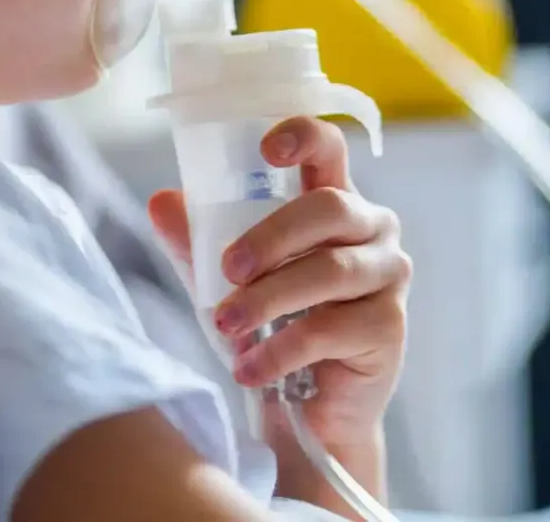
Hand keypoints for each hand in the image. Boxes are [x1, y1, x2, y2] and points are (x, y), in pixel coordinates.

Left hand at [148, 116, 410, 455]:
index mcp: (335, 201)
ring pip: (329, 271)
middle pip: (328, 208)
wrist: (307, 412)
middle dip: (269, 237)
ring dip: (268, 299)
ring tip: (225, 327)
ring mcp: (388, 275)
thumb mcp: (229, 280)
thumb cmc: (273, 327)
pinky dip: (280, 351)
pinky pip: (331, 328)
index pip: (330, 149)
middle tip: (228, 269)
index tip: (266, 150)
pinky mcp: (389, 326)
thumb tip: (161, 201)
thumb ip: (198, 242)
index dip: (304, 137)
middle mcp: (373, 228)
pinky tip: (249, 369)